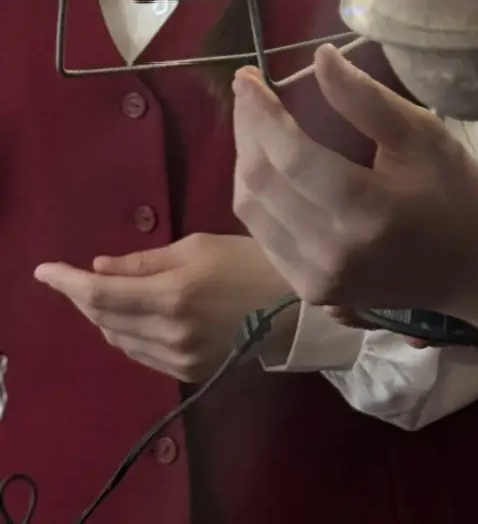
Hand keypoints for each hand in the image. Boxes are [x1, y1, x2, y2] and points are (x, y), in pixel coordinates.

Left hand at [34, 233, 294, 382]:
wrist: (294, 305)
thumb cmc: (249, 260)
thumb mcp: (198, 246)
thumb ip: (145, 261)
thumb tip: (98, 267)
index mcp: (173, 293)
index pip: (102, 293)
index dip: (67, 282)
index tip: (42, 270)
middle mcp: (170, 331)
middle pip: (104, 319)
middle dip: (82, 296)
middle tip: (73, 278)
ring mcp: (178, 357)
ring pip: (118, 339)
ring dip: (104, 316)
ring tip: (108, 293)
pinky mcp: (186, 372)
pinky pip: (139, 354)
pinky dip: (127, 333)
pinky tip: (135, 316)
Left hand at [232, 45, 477, 314]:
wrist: (473, 267)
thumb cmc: (455, 191)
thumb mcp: (422, 134)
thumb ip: (366, 98)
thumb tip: (319, 58)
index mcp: (365, 209)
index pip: (290, 156)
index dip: (261, 113)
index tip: (247, 78)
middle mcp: (331, 251)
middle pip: (261, 183)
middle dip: (247, 130)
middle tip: (249, 93)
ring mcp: (316, 278)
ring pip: (252, 211)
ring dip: (246, 161)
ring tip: (257, 123)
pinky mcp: (310, 290)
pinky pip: (263, 234)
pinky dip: (258, 194)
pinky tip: (271, 167)